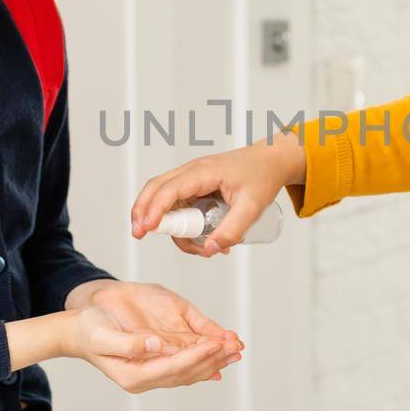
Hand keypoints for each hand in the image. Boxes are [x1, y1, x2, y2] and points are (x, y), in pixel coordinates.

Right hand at [66, 280, 243, 392]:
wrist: (78, 331)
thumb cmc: (88, 330)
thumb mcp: (102, 336)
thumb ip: (127, 344)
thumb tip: (155, 345)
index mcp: (133, 375)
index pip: (173, 368)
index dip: (197, 357)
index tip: (216, 344)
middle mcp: (146, 378)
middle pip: (187, 373)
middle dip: (213, 360)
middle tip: (235, 347)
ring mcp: (152, 373)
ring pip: (189, 371)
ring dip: (213, 361)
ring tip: (235, 351)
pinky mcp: (156, 363)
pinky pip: (184, 366)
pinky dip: (203, 362)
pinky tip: (219, 358)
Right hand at [129, 130, 305, 256]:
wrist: (271, 161)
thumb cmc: (262, 177)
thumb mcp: (252, 208)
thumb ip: (231, 231)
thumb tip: (208, 249)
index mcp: (204, 171)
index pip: (170, 188)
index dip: (155, 209)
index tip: (146, 228)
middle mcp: (192, 172)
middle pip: (155, 189)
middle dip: (143, 212)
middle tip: (139, 235)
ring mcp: (191, 178)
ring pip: (164, 198)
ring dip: (169, 224)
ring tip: (197, 248)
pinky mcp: (195, 187)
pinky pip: (177, 204)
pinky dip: (179, 222)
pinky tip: (200, 239)